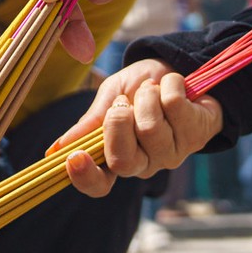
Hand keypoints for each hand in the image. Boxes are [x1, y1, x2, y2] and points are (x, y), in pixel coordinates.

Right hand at [52, 59, 222, 197]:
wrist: (178, 68)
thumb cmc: (139, 88)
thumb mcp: (109, 98)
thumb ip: (90, 123)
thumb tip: (55, 151)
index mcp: (117, 156)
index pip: (100, 184)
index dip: (86, 178)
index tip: (73, 158)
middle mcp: (144, 164)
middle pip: (123, 161)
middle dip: (117, 122)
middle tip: (123, 101)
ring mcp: (171, 154)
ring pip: (150, 130)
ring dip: (147, 96)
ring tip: (152, 89)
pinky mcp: (195, 138)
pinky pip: (174, 108)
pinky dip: (169, 85)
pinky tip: (172, 85)